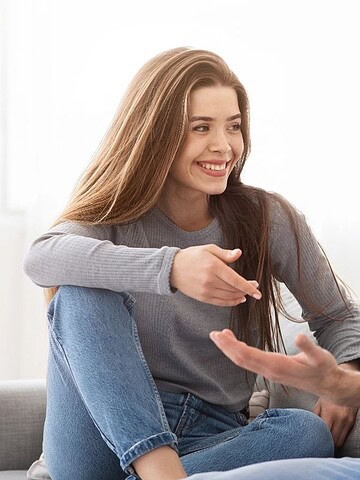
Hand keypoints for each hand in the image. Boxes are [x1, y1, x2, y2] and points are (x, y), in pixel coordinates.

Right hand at [170, 245, 261, 305]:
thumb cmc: (192, 256)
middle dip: (247, 290)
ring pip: (229, 297)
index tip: (258, 291)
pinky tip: (237, 299)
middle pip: (234, 290)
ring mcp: (206, 291)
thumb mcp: (209, 249)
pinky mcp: (203, 298)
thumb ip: (225, 254)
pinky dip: (231, 302)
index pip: (236, 280)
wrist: (172, 269)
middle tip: (254, 286)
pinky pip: (221, 302)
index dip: (249, 287)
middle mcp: (210, 281)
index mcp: (213, 267)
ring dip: (240, 296)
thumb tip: (239, 253)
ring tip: (246, 293)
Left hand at [209, 330, 341, 399]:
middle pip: (241, 359)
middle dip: (225, 347)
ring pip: (244, 362)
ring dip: (230, 350)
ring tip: (219, 337)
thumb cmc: (323, 368)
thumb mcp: (320, 356)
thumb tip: (300, 337)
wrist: (327, 384)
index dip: (233, 345)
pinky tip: (235, 344)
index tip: (221, 335)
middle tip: (212, 334)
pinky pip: (250, 362)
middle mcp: (269, 371)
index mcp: (277, 366)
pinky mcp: (270, 371)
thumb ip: (309, 348)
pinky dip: (239, 352)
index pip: (249, 355)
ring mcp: (269, 372)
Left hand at [313, 398, 356, 446]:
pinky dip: (340, 437)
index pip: (325, 433)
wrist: (344, 387)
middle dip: (327, 442)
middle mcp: (340, 419)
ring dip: (334, 441)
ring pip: (340, 440)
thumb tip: (310, 426)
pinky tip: (334, 433)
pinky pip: (345, 435)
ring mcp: (347, 421)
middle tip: (321, 441)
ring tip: (327, 439)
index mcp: (330, 413)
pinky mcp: (352, 422)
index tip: (315, 440)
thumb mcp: (319, 403)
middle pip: (333, 440)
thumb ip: (315, 415)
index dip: (320, 438)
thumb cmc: (329, 394)